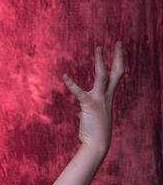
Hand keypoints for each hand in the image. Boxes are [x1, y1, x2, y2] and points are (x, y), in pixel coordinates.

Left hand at [63, 41, 123, 157]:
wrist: (97, 143)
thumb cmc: (93, 132)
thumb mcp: (91, 118)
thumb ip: (87, 111)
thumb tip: (81, 112)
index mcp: (108, 97)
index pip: (116, 76)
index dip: (118, 62)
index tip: (119, 51)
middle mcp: (107, 96)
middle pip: (116, 72)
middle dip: (117, 56)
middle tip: (117, 42)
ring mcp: (99, 99)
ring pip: (103, 76)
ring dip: (100, 61)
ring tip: (98, 48)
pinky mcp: (89, 105)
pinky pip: (79, 92)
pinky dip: (71, 84)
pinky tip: (64, 76)